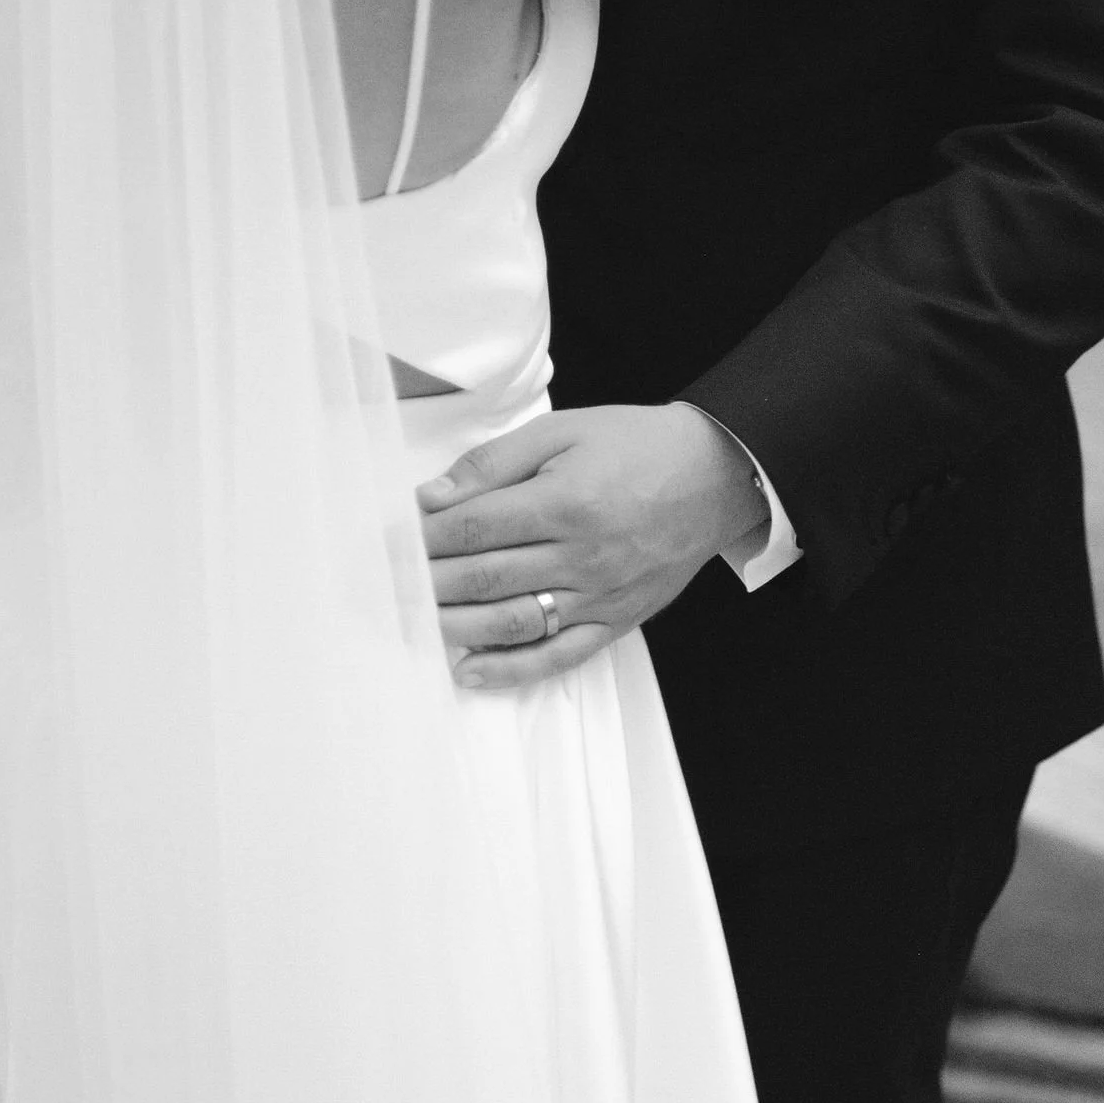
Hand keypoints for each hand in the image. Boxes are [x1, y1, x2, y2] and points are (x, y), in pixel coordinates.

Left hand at [417, 404, 768, 689]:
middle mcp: (583, 555)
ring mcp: (600, 596)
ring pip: (511, 623)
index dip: (423, 537)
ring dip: (453, 626)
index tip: (392, 541)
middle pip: (484, 577)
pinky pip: (557, 656)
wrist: (715, 475)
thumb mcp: (563, 431)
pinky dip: (510, 670)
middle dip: (426, 581)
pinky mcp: (616, 621)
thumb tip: (433, 497)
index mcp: (566, 501)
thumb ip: (493, 463)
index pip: (473, 528)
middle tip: (388, 583)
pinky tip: (468, 671)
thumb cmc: (636, 446)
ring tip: (416, 619)